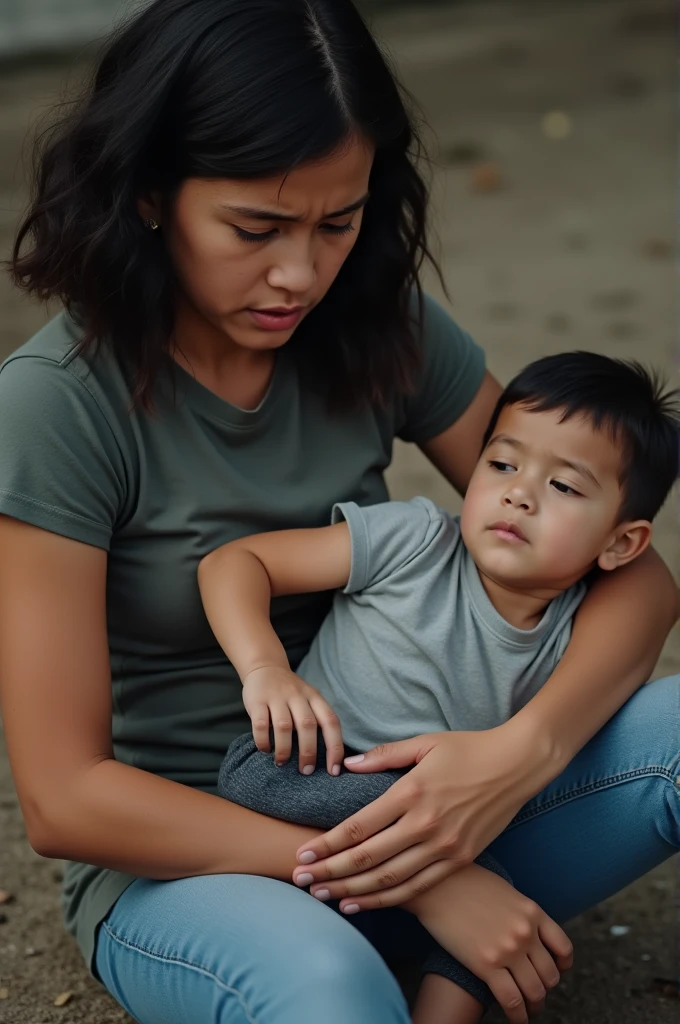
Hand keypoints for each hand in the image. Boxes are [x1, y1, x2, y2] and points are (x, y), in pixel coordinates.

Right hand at [242, 665, 343, 774]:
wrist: (265, 667)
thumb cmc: (291, 693)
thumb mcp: (309, 699)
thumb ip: (317, 720)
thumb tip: (327, 758)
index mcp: (315, 697)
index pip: (331, 722)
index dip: (335, 747)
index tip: (334, 770)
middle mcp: (298, 696)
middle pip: (308, 725)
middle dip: (308, 752)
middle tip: (306, 771)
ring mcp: (277, 697)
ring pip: (284, 726)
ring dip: (284, 749)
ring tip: (282, 763)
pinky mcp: (257, 700)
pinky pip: (260, 724)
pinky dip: (263, 740)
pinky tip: (265, 750)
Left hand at [292, 723, 550, 904]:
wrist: (518, 764)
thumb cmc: (469, 748)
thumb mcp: (425, 743)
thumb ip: (384, 756)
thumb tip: (348, 764)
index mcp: (412, 792)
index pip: (360, 827)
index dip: (327, 843)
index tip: (302, 853)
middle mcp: (426, 824)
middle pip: (367, 858)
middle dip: (330, 872)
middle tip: (301, 880)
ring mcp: (444, 846)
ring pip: (389, 879)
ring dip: (353, 891)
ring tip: (324, 897)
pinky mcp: (460, 859)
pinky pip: (417, 887)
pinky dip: (387, 899)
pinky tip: (363, 903)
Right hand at [407, 865, 572, 1023]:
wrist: (437, 885)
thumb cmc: (465, 883)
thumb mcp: (504, 891)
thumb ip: (520, 913)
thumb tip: (527, 933)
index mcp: (532, 911)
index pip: (563, 948)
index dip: (562, 966)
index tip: (555, 972)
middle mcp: (525, 932)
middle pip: (550, 975)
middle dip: (544, 989)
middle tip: (535, 994)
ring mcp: (508, 949)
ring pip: (535, 992)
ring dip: (534, 1005)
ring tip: (526, 1010)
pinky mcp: (487, 965)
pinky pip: (512, 1000)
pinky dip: (518, 1016)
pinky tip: (516, 1018)